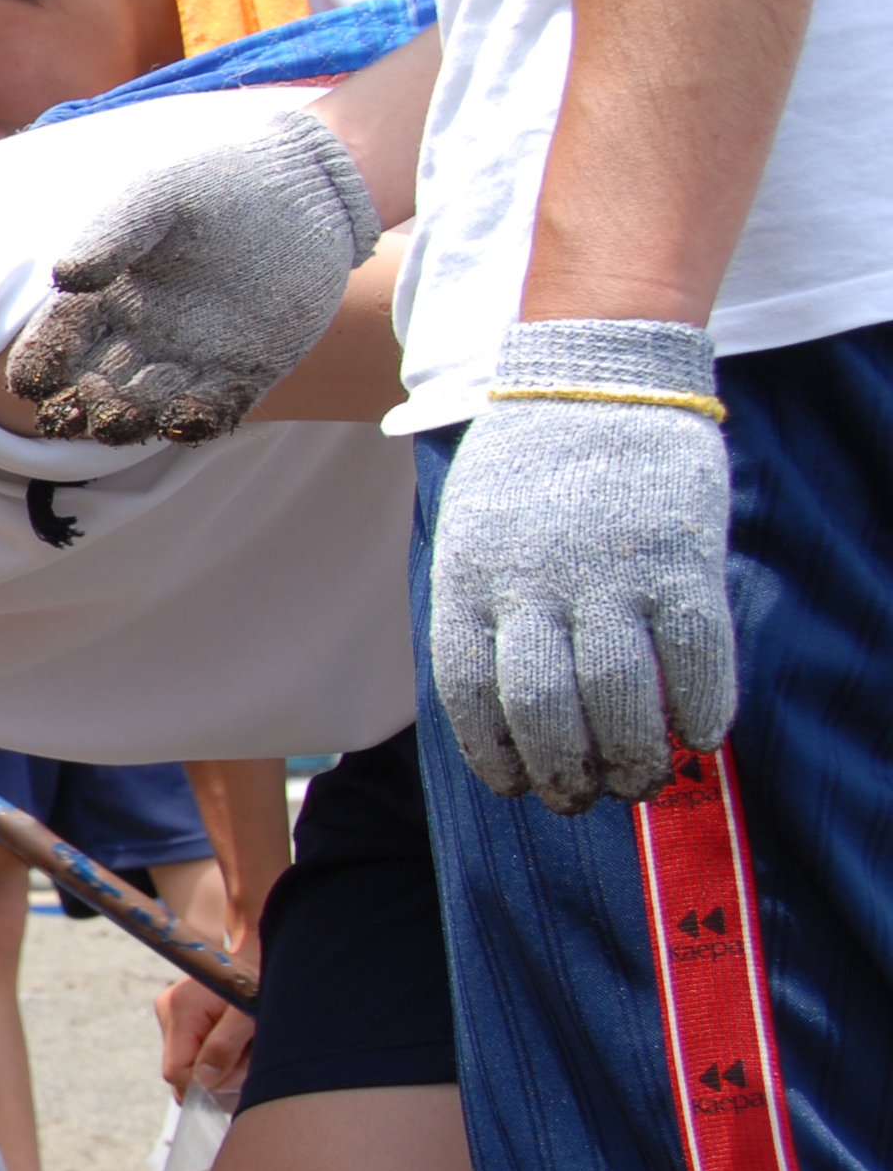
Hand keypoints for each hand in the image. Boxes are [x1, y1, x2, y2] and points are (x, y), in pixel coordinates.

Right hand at [7, 109, 379, 443]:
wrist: (303, 187)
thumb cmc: (218, 182)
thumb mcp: (159, 197)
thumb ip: (113, 234)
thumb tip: (66, 278)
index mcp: (107, 298)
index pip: (59, 341)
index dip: (41, 363)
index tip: (32, 382)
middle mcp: (142, 338)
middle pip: (96, 385)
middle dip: (83, 403)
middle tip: (83, 407)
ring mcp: (193, 360)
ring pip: (149, 407)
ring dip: (132, 420)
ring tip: (123, 419)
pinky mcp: (245, 373)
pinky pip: (214, 410)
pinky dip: (197, 421)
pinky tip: (186, 420)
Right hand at [156, 981, 253, 1096]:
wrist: (260, 949)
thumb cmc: (260, 979)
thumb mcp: (250, 1017)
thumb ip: (225, 1047)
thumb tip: (204, 1081)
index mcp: (180, 1009)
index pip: (177, 1072)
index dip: (209, 1081)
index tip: (240, 1065)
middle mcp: (168, 1010)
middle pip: (184, 1070)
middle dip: (220, 1072)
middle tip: (250, 1050)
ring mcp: (172, 1013)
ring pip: (191, 1064)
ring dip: (224, 1063)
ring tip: (247, 1041)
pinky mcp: (181, 1017)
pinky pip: (195, 1053)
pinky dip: (220, 1054)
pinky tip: (238, 1038)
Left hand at [428, 320, 736, 813]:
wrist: (595, 375)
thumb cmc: (530, 467)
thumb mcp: (474, 534)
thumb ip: (485, 609)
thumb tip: (503, 705)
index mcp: (471, 580)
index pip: (471, 695)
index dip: (496, 756)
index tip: (517, 787)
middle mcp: (533, 586)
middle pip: (543, 710)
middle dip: (563, 772)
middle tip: (584, 796)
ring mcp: (608, 574)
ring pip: (617, 697)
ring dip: (630, 756)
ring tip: (639, 779)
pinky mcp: (679, 559)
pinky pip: (693, 658)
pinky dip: (698, 710)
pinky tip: (700, 735)